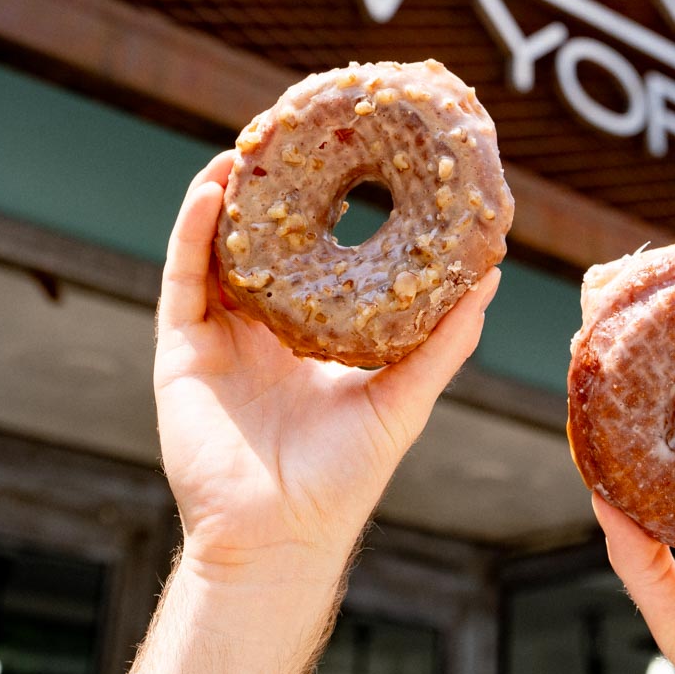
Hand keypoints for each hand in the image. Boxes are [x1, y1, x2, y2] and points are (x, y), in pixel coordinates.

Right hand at [154, 152, 499, 593]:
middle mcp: (261, 331)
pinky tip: (212, 190)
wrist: (282, 539)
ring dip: (226, 196)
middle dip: (272, 192)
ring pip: (215, 249)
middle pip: (261, 245)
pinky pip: (182, 278)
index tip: (349, 157)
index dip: (326, 208)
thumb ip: (445, 340)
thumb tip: (492, 277)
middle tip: (292, 134)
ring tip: (248, 146)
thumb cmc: (346, 480)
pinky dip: (192, 232)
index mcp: (311, 337)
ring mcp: (218, 338)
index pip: (314, 259)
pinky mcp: (182, 351)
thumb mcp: (404, 396)